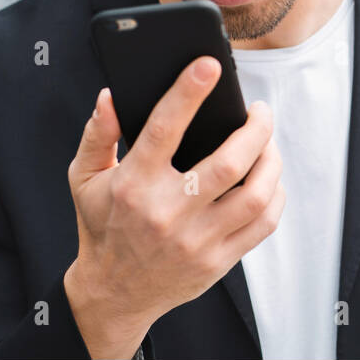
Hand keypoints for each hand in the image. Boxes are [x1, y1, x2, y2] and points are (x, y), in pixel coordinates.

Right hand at [64, 57, 284, 357]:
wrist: (113, 295)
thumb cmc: (102, 226)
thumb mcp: (84, 179)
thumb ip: (97, 134)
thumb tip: (111, 95)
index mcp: (134, 185)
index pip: (163, 129)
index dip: (188, 93)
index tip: (210, 65)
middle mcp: (167, 213)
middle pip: (229, 163)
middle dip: (257, 128)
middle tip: (260, 111)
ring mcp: (197, 241)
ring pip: (256, 194)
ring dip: (271, 160)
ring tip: (267, 143)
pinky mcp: (218, 261)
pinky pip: (264, 223)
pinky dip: (274, 194)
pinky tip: (268, 178)